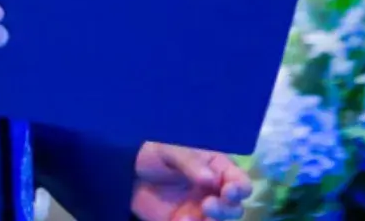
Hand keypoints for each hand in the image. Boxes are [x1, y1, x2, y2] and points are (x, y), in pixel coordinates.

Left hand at [130, 143, 250, 220]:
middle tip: (207, 204)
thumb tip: (210, 179)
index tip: (229, 191)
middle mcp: (213, 191)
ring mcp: (199, 209)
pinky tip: (179, 220)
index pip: (239, 181)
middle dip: (226, 209)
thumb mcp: (171, 150)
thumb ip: (191, 164)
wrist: (124, 170)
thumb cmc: (152, 152)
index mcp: (217, 168)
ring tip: (191, 217)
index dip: (239, 188)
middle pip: (234, 208)